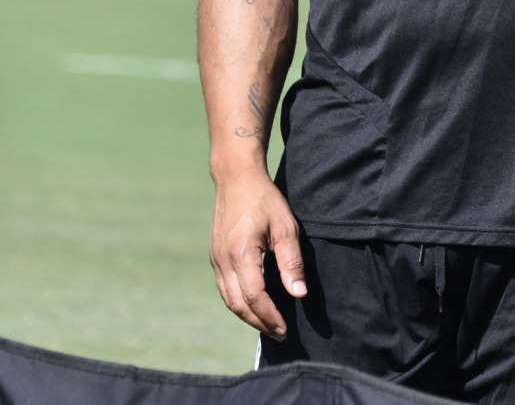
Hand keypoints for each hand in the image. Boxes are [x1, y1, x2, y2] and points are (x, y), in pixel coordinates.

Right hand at [209, 168, 306, 339]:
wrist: (236, 179)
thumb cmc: (265, 200)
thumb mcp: (286, 226)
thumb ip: (292, 261)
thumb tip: (299, 293)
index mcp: (240, 253)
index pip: (254, 296)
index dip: (269, 316)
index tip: (285, 329)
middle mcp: (223, 260)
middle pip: (238, 304)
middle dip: (259, 323)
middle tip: (280, 334)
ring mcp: (215, 260)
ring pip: (229, 299)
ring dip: (248, 316)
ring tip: (269, 325)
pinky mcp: (215, 258)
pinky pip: (225, 289)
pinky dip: (239, 303)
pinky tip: (255, 306)